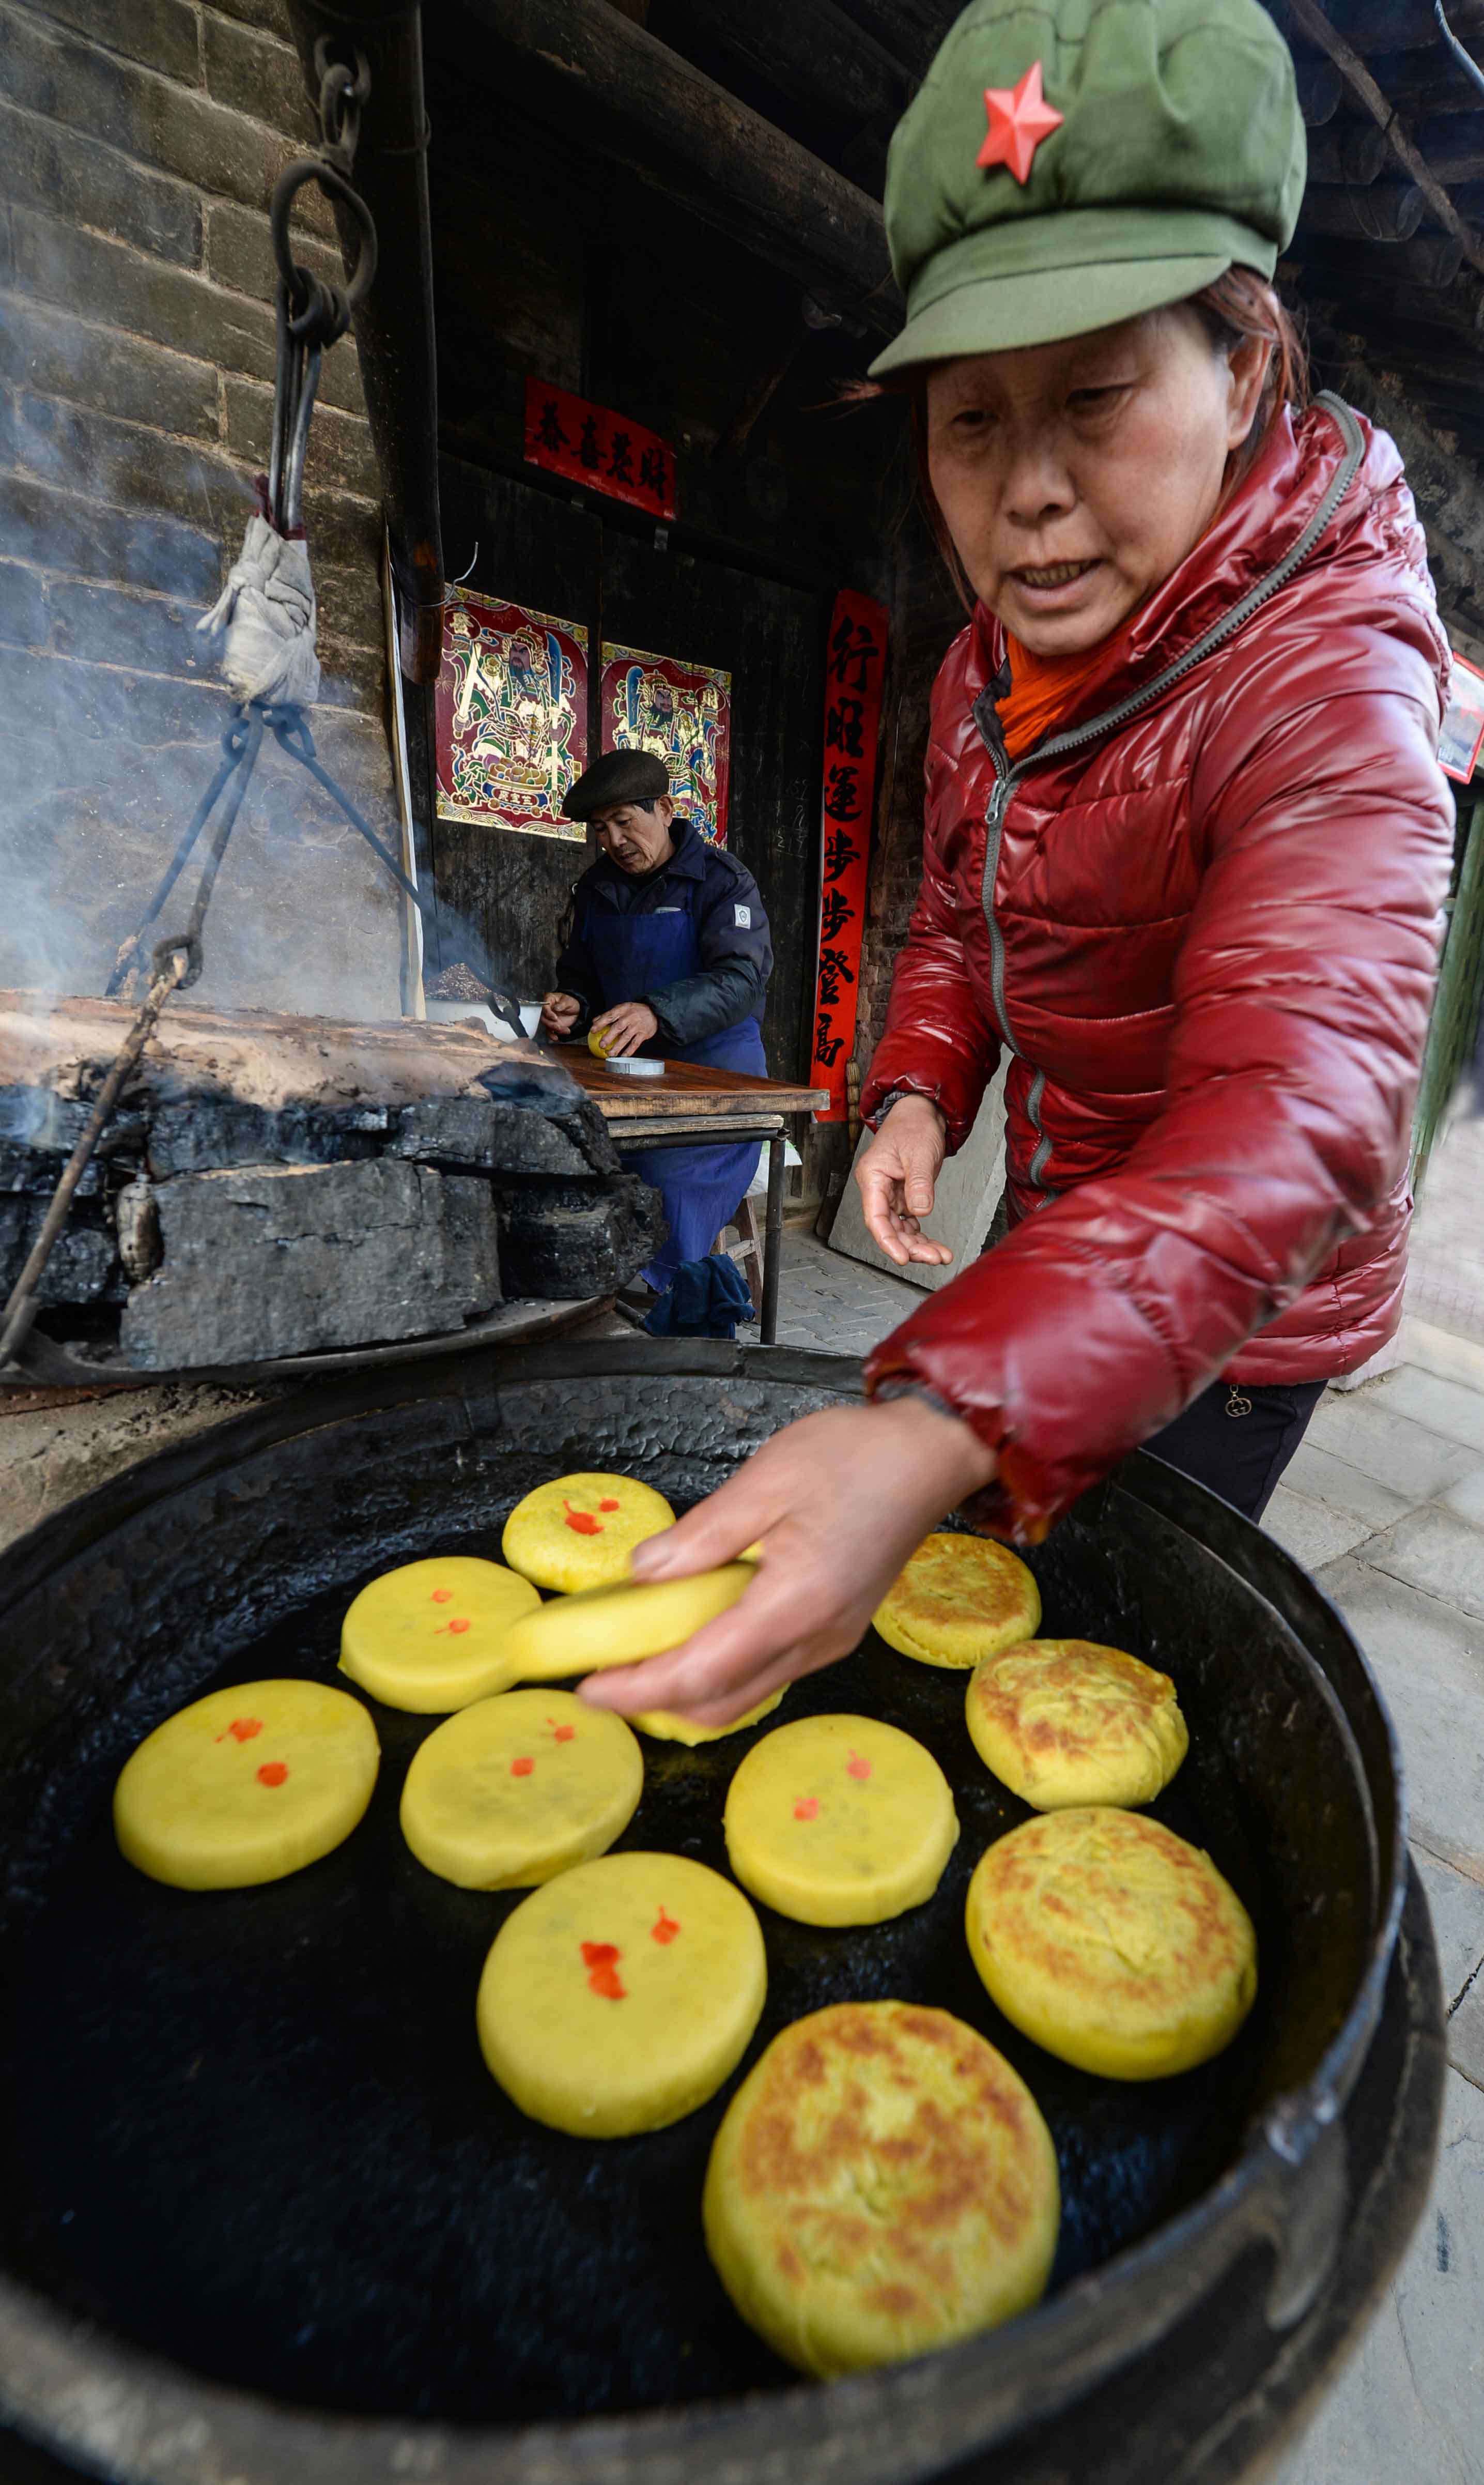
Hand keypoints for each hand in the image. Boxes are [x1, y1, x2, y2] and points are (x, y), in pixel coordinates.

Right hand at [540, 991, 580, 1037]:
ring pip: (547, 1025)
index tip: (554, 1018)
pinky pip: (550, 1031)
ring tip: (564, 1030)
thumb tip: (556, 1008)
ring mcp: (549, 1018)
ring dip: (553, 1030)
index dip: (548, 1013)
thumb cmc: (571, 1002)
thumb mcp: (569, 1001)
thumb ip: (562, 1004)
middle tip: (558, 1026)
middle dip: (550, 1024)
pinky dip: (552, 1035)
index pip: (544, 1006)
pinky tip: (556, 1037)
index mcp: (549, 999)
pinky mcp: (552, 1025)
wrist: (577, 1010)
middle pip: (544, 1018)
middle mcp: (547, 1009)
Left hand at [578, 1397, 995, 1726]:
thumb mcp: (765, 1480)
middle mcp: (816, 1639)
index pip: (701, 1672)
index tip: (588, 1689)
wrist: (929, 1455)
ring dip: (688, 1691)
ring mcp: (831, 1640)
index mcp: (795, 1603)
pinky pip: (768, 1672)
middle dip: (656, 1703)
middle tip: (603, 1679)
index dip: (639, 1689)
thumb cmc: (852, 1457)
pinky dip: (722, 1672)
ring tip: (638, 1659)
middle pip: (722, 1704)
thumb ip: (701, 1535)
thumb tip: (643, 1574)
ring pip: (746, 1695)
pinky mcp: (836, 1630)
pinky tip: (692, 1639)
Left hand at [591, 999, 658, 1057]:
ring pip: (626, 1037)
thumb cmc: (635, 1011)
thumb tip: (595, 1021)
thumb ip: (609, 1015)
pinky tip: (622, 1056)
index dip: (600, 1023)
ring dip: (617, 1046)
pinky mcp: (644, 1034)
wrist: (654, 1012)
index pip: (610, 1016)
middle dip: (608, 1037)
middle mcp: (630, 1017)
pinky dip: (628, 1051)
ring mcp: (637, 1026)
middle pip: (618, 1027)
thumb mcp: (622, 1008)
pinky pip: (635, 1044)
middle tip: (601, 1045)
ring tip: (610, 1054)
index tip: (592, 1030)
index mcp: (623, 1009)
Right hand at [856, 1094, 953, 1266]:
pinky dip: (922, 1235)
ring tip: (940, 1256)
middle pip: (890, 1228)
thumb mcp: (919, 1153)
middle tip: (933, 1258)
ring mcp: (892, 1194)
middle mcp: (879, 1188)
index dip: (888, 1241)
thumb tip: (921, 1211)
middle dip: (910, 1247)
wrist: (923, 1112)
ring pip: (901, 1229)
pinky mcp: (905, 1195)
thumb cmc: (914, 1125)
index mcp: (872, 1177)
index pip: (875, 1218)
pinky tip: (935, 1246)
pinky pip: (910, 1222)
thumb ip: (919, 1183)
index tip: (902, 1258)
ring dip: (918, 1245)